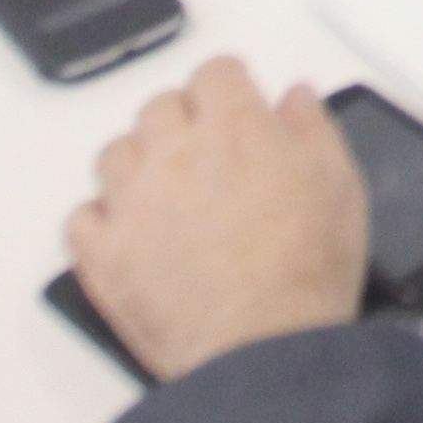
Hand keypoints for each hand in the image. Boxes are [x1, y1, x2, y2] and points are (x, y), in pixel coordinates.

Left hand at [65, 59, 372, 379]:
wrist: (264, 350)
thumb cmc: (305, 275)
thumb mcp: (340, 187)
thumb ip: (314, 129)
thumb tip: (296, 98)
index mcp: (234, 127)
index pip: (215, 72)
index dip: (229, 87)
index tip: (237, 104)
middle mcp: (174, 152)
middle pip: (159, 107)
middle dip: (183, 121)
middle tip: (208, 156)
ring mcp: (132, 203)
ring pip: (114, 153)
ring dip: (138, 163)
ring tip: (167, 194)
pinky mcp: (105, 254)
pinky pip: (81, 218)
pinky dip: (101, 220)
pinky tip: (129, 233)